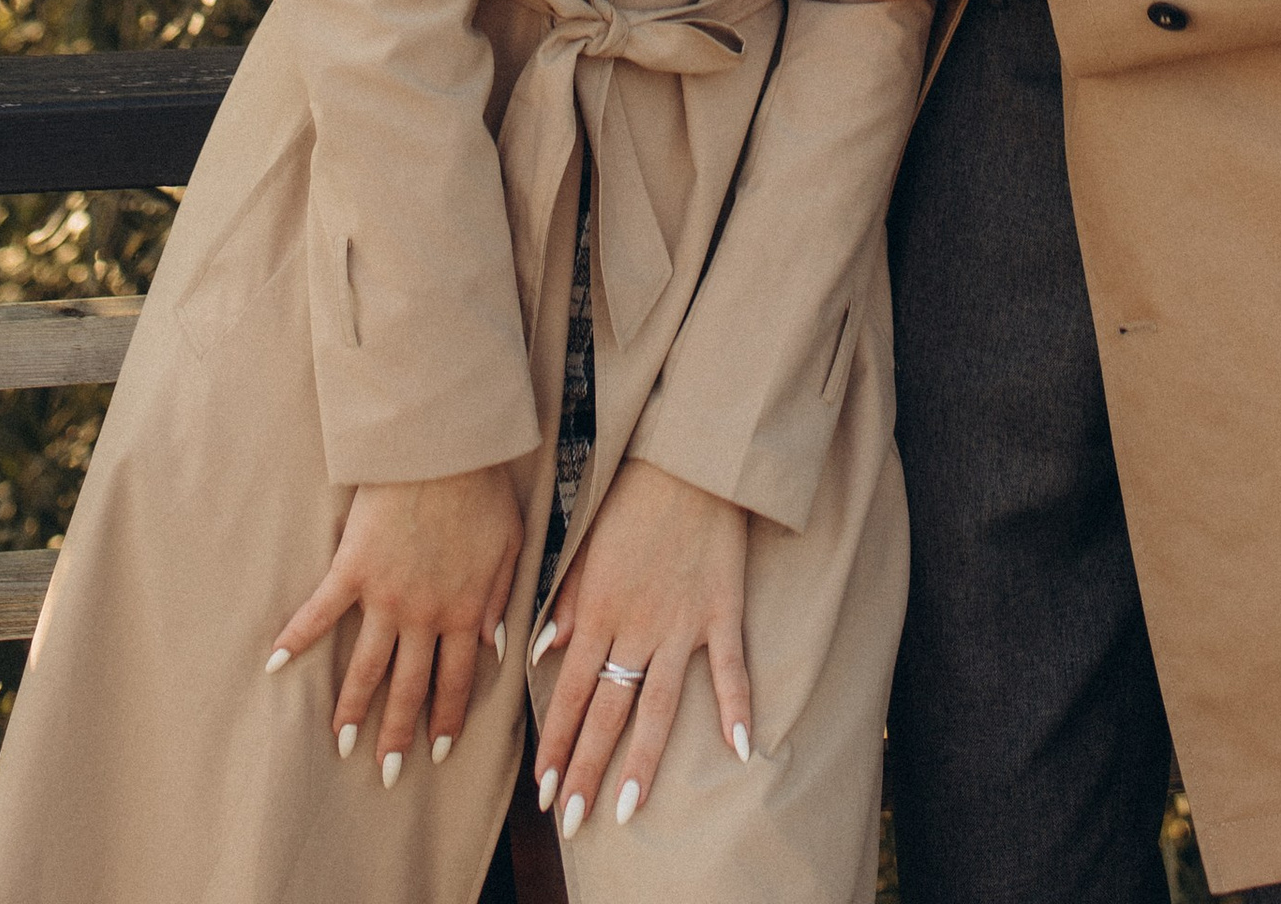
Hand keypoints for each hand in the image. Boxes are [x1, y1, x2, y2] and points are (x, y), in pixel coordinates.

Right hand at [266, 464, 520, 783]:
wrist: (444, 447)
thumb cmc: (482, 489)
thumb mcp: (510, 546)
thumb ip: (500, 599)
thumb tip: (491, 646)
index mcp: (464, 611)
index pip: (455, 680)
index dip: (445, 718)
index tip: (435, 751)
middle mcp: (423, 615)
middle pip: (408, 687)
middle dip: (397, 734)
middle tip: (386, 772)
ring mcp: (384, 596)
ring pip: (367, 667)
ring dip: (352, 709)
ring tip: (339, 744)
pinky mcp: (352, 569)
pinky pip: (320, 612)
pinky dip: (297, 639)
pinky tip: (275, 666)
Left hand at [530, 461, 750, 836]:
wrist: (686, 460)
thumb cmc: (630, 501)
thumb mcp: (584, 548)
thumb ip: (564, 604)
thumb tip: (539, 655)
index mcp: (597, 611)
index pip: (568, 692)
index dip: (554, 743)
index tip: (543, 789)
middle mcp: (635, 627)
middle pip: (606, 711)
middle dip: (585, 769)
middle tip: (571, 820)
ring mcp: (681, 624)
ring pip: (657, 705)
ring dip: (641, 761)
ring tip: (625, 809)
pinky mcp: (721, 611)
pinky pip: (730, 667)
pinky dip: (736, 706)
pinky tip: (740, 749)